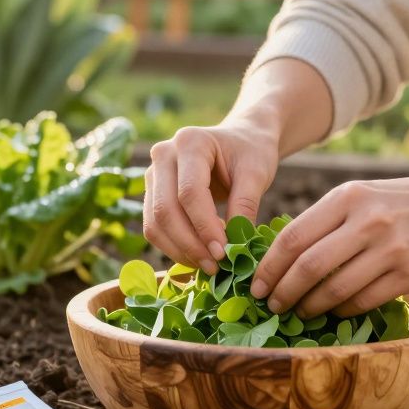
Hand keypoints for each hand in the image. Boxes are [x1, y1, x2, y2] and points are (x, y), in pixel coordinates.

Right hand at [143, 120, 280, 272]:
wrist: (240, 140)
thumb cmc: (250, 153)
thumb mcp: (256, 173)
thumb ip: (245, 205)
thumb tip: (233, 246)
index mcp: (190, 142)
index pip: (190, 192)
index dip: (204, 227)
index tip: (224, 253)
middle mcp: (163, 154)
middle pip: (165, 210)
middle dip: (189, 244)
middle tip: (215, 267)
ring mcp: (152, 174)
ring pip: (154, 223)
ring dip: (179, 250)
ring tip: (209, 265)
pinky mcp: (152, 193)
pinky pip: (154, 227)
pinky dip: (174, 247)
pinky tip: (200, 254)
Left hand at [250, 175, 408, 317]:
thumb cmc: (398, 202)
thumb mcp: (359, 195)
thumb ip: (323, 220)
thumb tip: (278, 258)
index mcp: (347, 197)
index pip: (293, 237)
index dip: (269, 267)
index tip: (256, 284)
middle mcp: (368, 222)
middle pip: (309, 267)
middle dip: (283, 292)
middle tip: (272, 304)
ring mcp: (391, 250)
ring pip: (334, 291)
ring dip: (309, 307)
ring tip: (298, 311)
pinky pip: (362, 302)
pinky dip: (341, 311)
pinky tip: (332, 310)